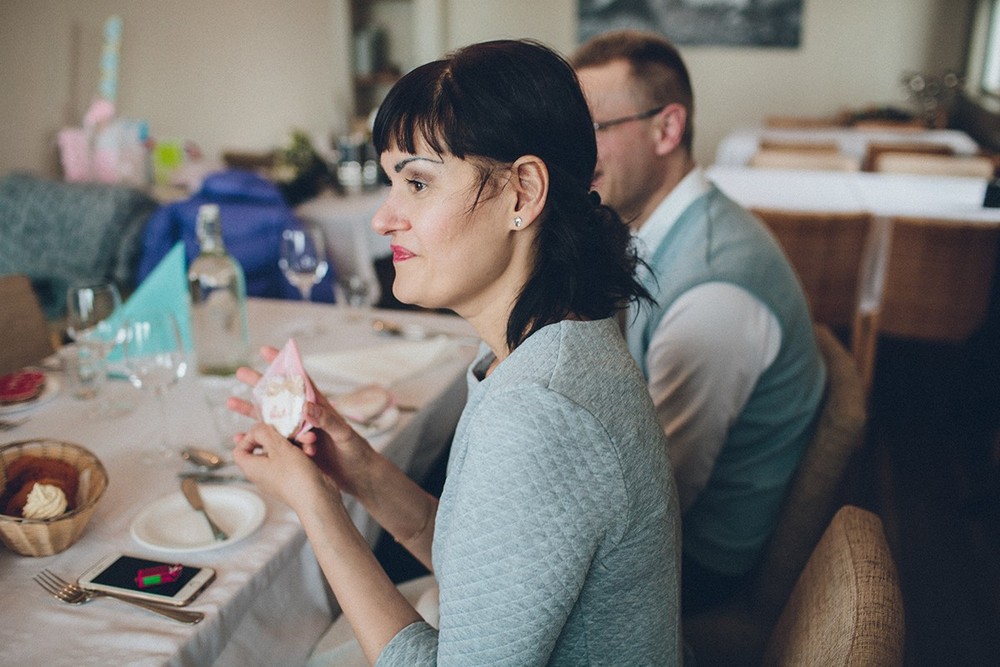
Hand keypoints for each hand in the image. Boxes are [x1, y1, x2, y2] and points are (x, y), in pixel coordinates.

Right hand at [228, 346, 377, 499]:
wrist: (358, 478)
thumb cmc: (356, 453)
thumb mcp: (344, 435)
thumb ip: (327, 421)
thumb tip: (306, 406)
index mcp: (319, 408)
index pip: (300, 381)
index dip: (284, 365)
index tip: (266, 351)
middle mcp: (305, 418)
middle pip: (278, 397)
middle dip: (259, 384)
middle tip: (240, 372)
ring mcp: (298, 433)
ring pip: (269, 419)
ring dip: (250, 410)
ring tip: (230, 401)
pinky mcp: (293, 450)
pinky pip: (270, 442)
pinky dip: (254, 439)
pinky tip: (238, 437)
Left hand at [233, 422, 336, 512]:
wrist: (317, 498)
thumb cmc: (296, 476)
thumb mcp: (278, 447)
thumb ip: (263, 432)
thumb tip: (257, 428)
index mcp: (252, 468)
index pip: (239, 450)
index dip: (248, 437)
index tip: (263, 431)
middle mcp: (262, 474)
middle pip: (261, 449)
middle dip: (276, 437)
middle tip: (286, 431)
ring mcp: (277, 477)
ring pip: (280, 452)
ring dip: (292, 443)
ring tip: (303, 441)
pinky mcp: (291, 478)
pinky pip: (292, 460)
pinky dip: (300, 452)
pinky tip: (309, 450)